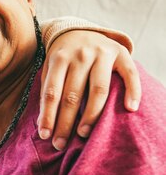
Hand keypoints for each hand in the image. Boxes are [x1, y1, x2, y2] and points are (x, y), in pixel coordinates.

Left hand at [38, 30, 140, 149]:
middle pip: (73, 94)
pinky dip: (132, 91)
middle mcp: (80, 55)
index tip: (44, 135)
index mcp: (59, 58)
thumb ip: (48, 89)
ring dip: (91, 115)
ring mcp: (102, 54)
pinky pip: (130, 75)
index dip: (48, 115)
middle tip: (61, 144)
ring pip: (98, 89)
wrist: (81, 30)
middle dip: (65, 122)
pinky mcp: (122, 54)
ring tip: (83, 134)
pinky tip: (129, 109)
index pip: (52, 92)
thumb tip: (43, 124)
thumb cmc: (63, 58)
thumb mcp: (50, 67)